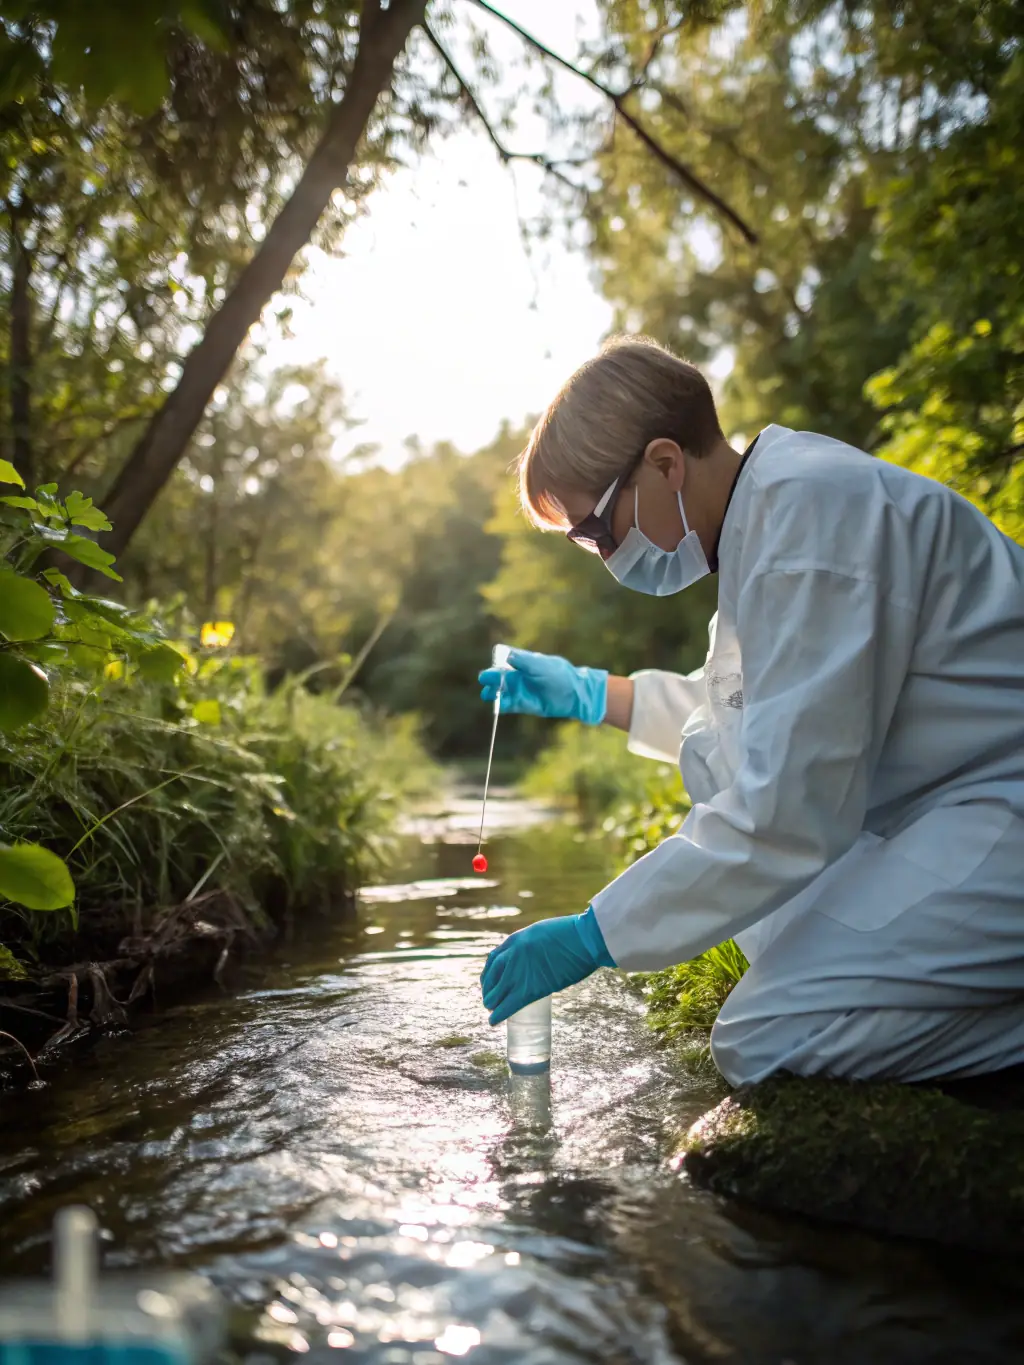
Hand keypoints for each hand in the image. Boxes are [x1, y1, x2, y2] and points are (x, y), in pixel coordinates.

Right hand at [478, 647, 607, 724]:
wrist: (574, 694)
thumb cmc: (558, 675)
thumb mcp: (540, 665)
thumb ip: (523, 661)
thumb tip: (506, 656)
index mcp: (523, 663)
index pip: (503, 661)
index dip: (496, 663)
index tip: (492, 665)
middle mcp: (519, 676)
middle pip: (499, 677)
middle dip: (491, 678)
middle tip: (485, 680)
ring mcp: (520, 691)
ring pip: (502, 692)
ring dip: (494, 693)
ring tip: (488, 694)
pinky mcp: (524, 704)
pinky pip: (509, 705)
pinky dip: (502, 705)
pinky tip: (497, 706)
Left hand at [480, 909, 615, 1024]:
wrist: (583, 939)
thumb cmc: (572, 934)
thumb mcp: (542, 933)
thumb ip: (532, 945)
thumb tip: (536, 959)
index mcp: (515, 940)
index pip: (493, 960)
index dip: (489, 974)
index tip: (490, 982)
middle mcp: (511, 956)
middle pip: (491, 979)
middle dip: (489, 991)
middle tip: (491, 999)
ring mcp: (518, 973)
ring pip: (495, 994)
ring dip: (492, 1004)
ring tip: (493, 1011)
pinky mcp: (530, 989)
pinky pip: (508, 1006)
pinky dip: (499, 1015)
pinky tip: (494, 1022)